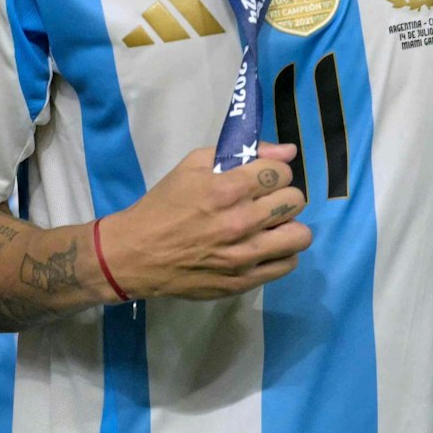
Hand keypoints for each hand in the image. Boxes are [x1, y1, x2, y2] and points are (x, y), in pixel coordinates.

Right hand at [101, 143, 311, 300]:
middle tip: (264, 203)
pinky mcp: (242, 281)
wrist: (132, 255)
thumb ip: (243, 153)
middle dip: (282, 197)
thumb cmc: (164, 205)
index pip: (282, 172)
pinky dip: (281, 254)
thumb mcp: (193, 165)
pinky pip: (287, 264)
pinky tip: (264, 249)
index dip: (274, 173)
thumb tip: (287, 152)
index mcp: (228, 189)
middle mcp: (240, 222)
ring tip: (270, 227)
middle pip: (295, 201)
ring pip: (300, 235)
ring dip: (288, 227)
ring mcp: (243, 255)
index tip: (261, 180)